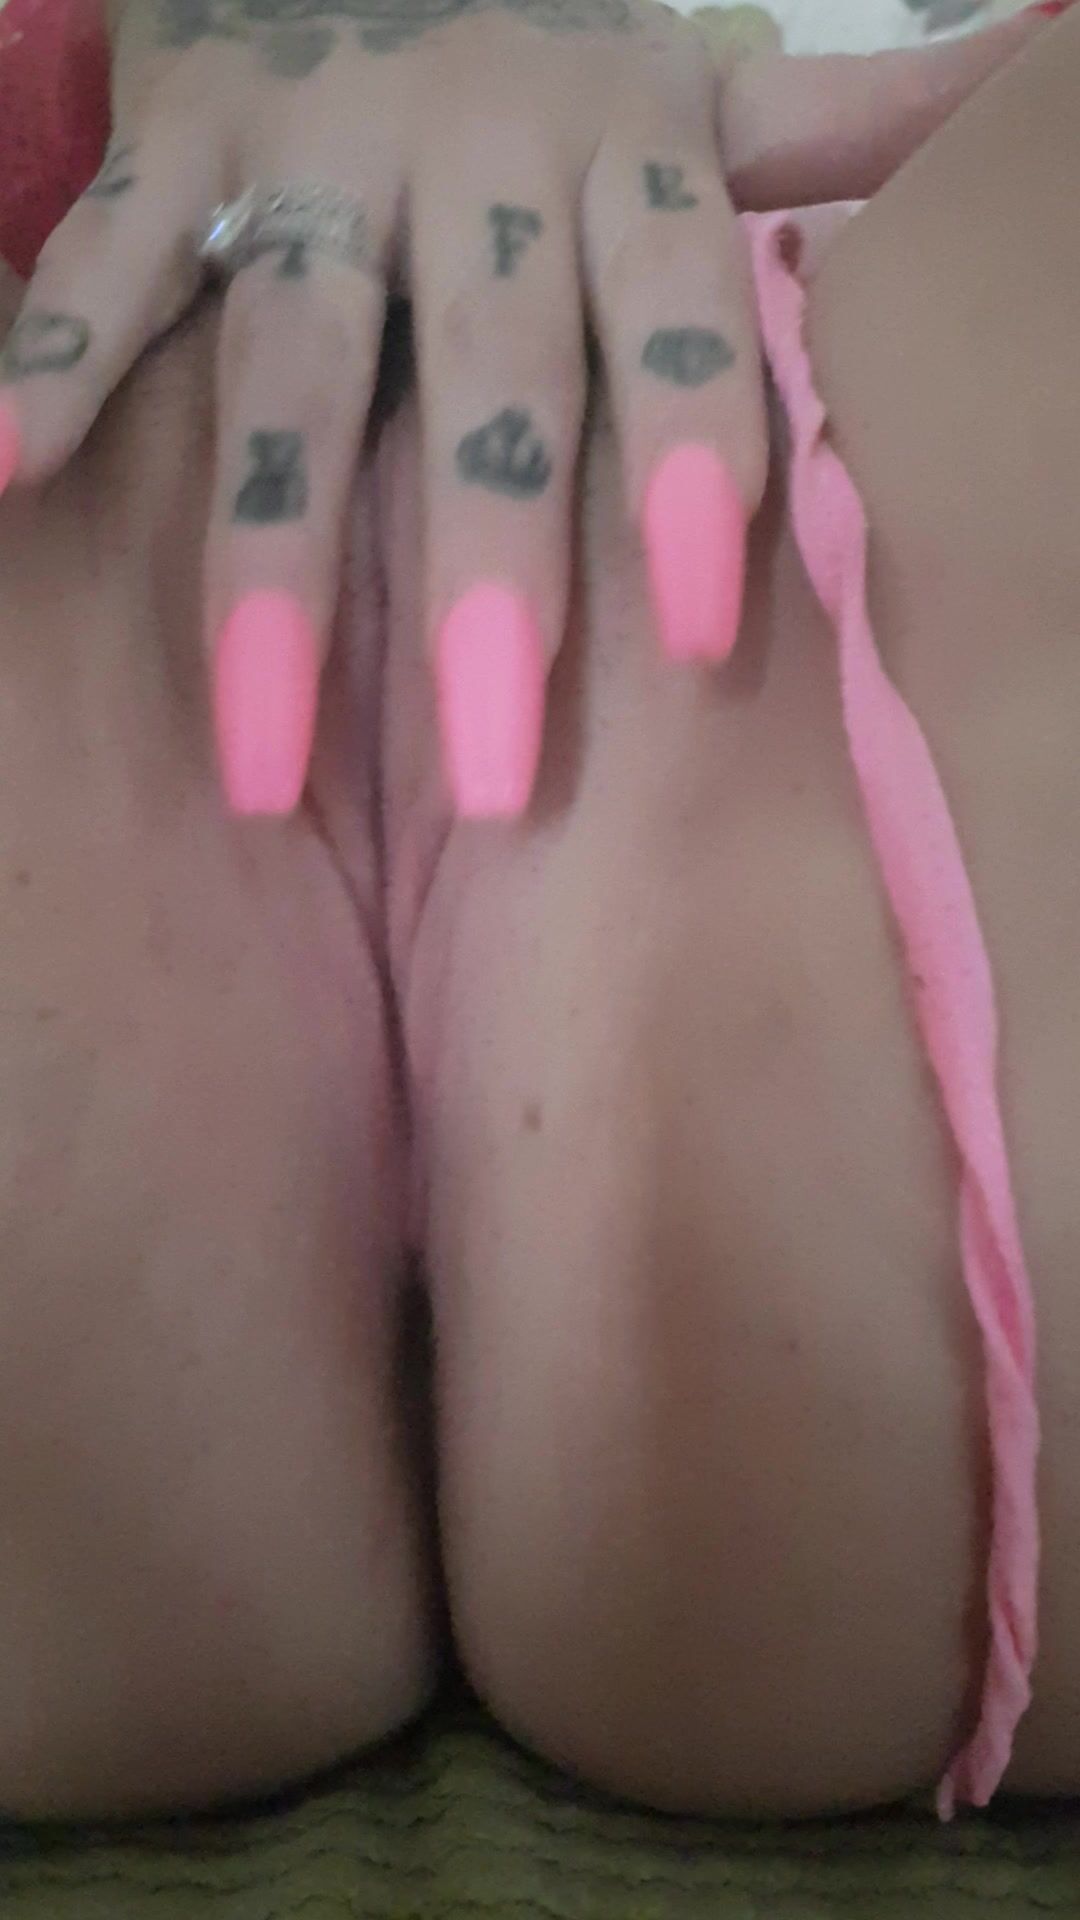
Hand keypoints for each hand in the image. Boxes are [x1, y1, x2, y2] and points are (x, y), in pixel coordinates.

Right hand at [0, 0, 1058, 818]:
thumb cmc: (556, 60)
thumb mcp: (694, 92)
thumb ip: (822, 142)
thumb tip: (1031, 97)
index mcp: (622, 148)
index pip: (673, 315)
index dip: (690, 460)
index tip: (703, 629)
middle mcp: (474, 145)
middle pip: (487, 377)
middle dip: (489, 571)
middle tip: (490, 780)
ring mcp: (314, 138)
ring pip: (294, 360)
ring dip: (272, 554)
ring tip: (263, 748)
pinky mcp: (177, 125)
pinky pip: (116, 254)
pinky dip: (62, 358)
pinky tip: (14, 471)